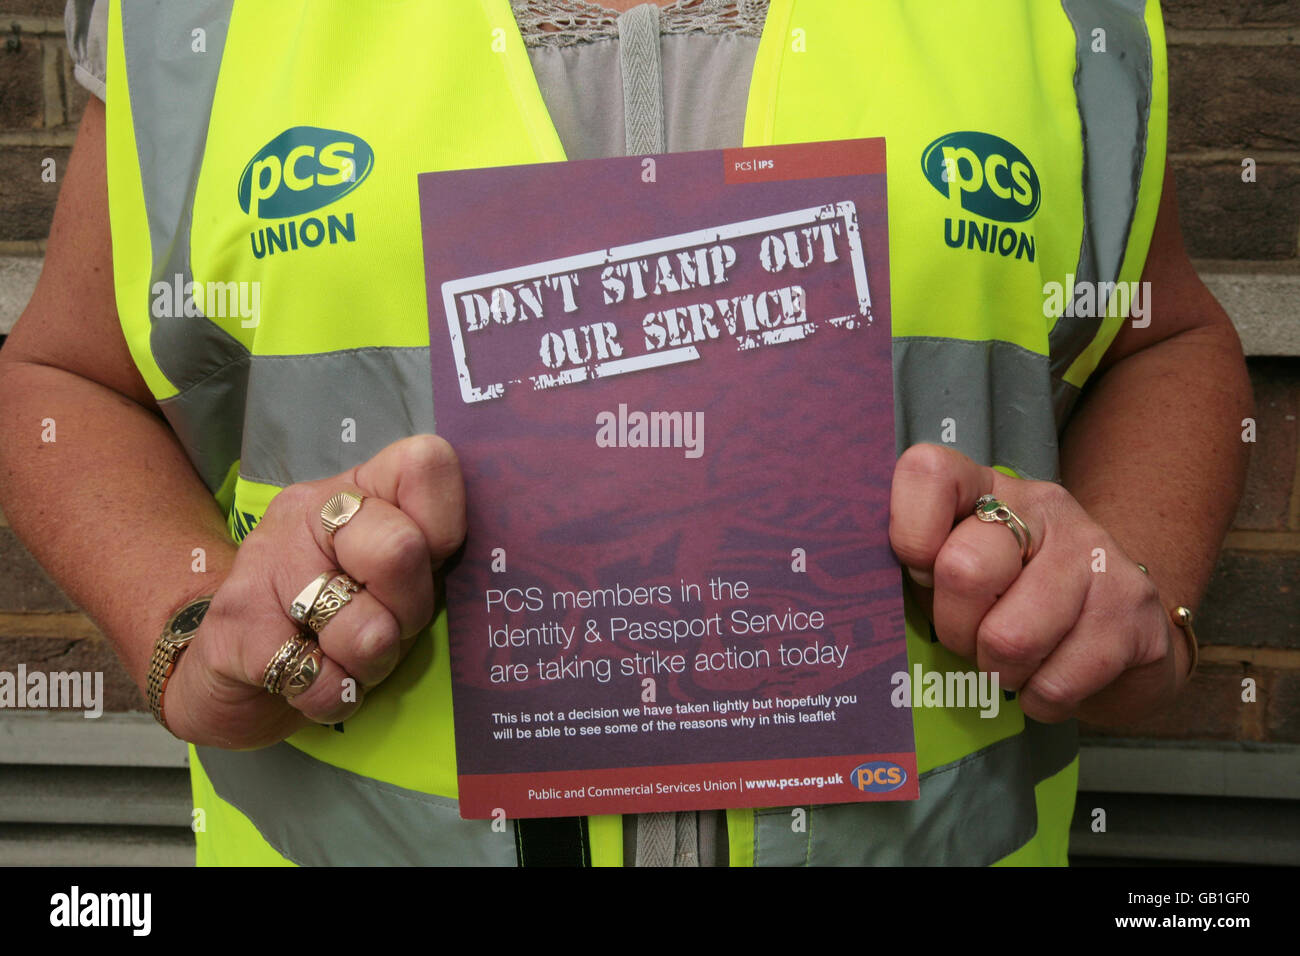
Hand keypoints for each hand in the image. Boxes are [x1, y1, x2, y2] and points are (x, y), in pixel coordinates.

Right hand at [165, 435, 465, 747]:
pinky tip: (315, 683)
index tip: (431, 564)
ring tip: (348, 659)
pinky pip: (318, 677)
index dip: (444, 527)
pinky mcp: (233, 629)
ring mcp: (265, 564)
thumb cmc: (334, 619)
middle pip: (401, 551)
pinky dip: (332, 696)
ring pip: (362, 627)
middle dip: (408, 612)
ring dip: (370, 664)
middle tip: (389, 628)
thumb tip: (492, 568)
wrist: (229, 671)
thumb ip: (432, 562)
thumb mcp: (392, 580)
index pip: (427, 463)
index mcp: (359, 488)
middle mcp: (309, 511)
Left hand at [889, 444, 1184, 725]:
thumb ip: (918, 573)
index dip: (909, 532)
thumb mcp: (957, 579)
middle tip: (968, 639)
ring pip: (1010, 637)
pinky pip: (1056, 681)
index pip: (928, 472)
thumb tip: (863, 602)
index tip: (918, 571)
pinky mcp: (1132, 611)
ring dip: (999, 672)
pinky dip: (1039, 701)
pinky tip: (1048, 681)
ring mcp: (1095, 554)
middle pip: (962, 569)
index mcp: (986, 488)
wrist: (1123, 643)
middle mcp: (1044, 507)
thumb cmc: (1013, 609)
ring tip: (1010, 663)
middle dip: (954, 628)